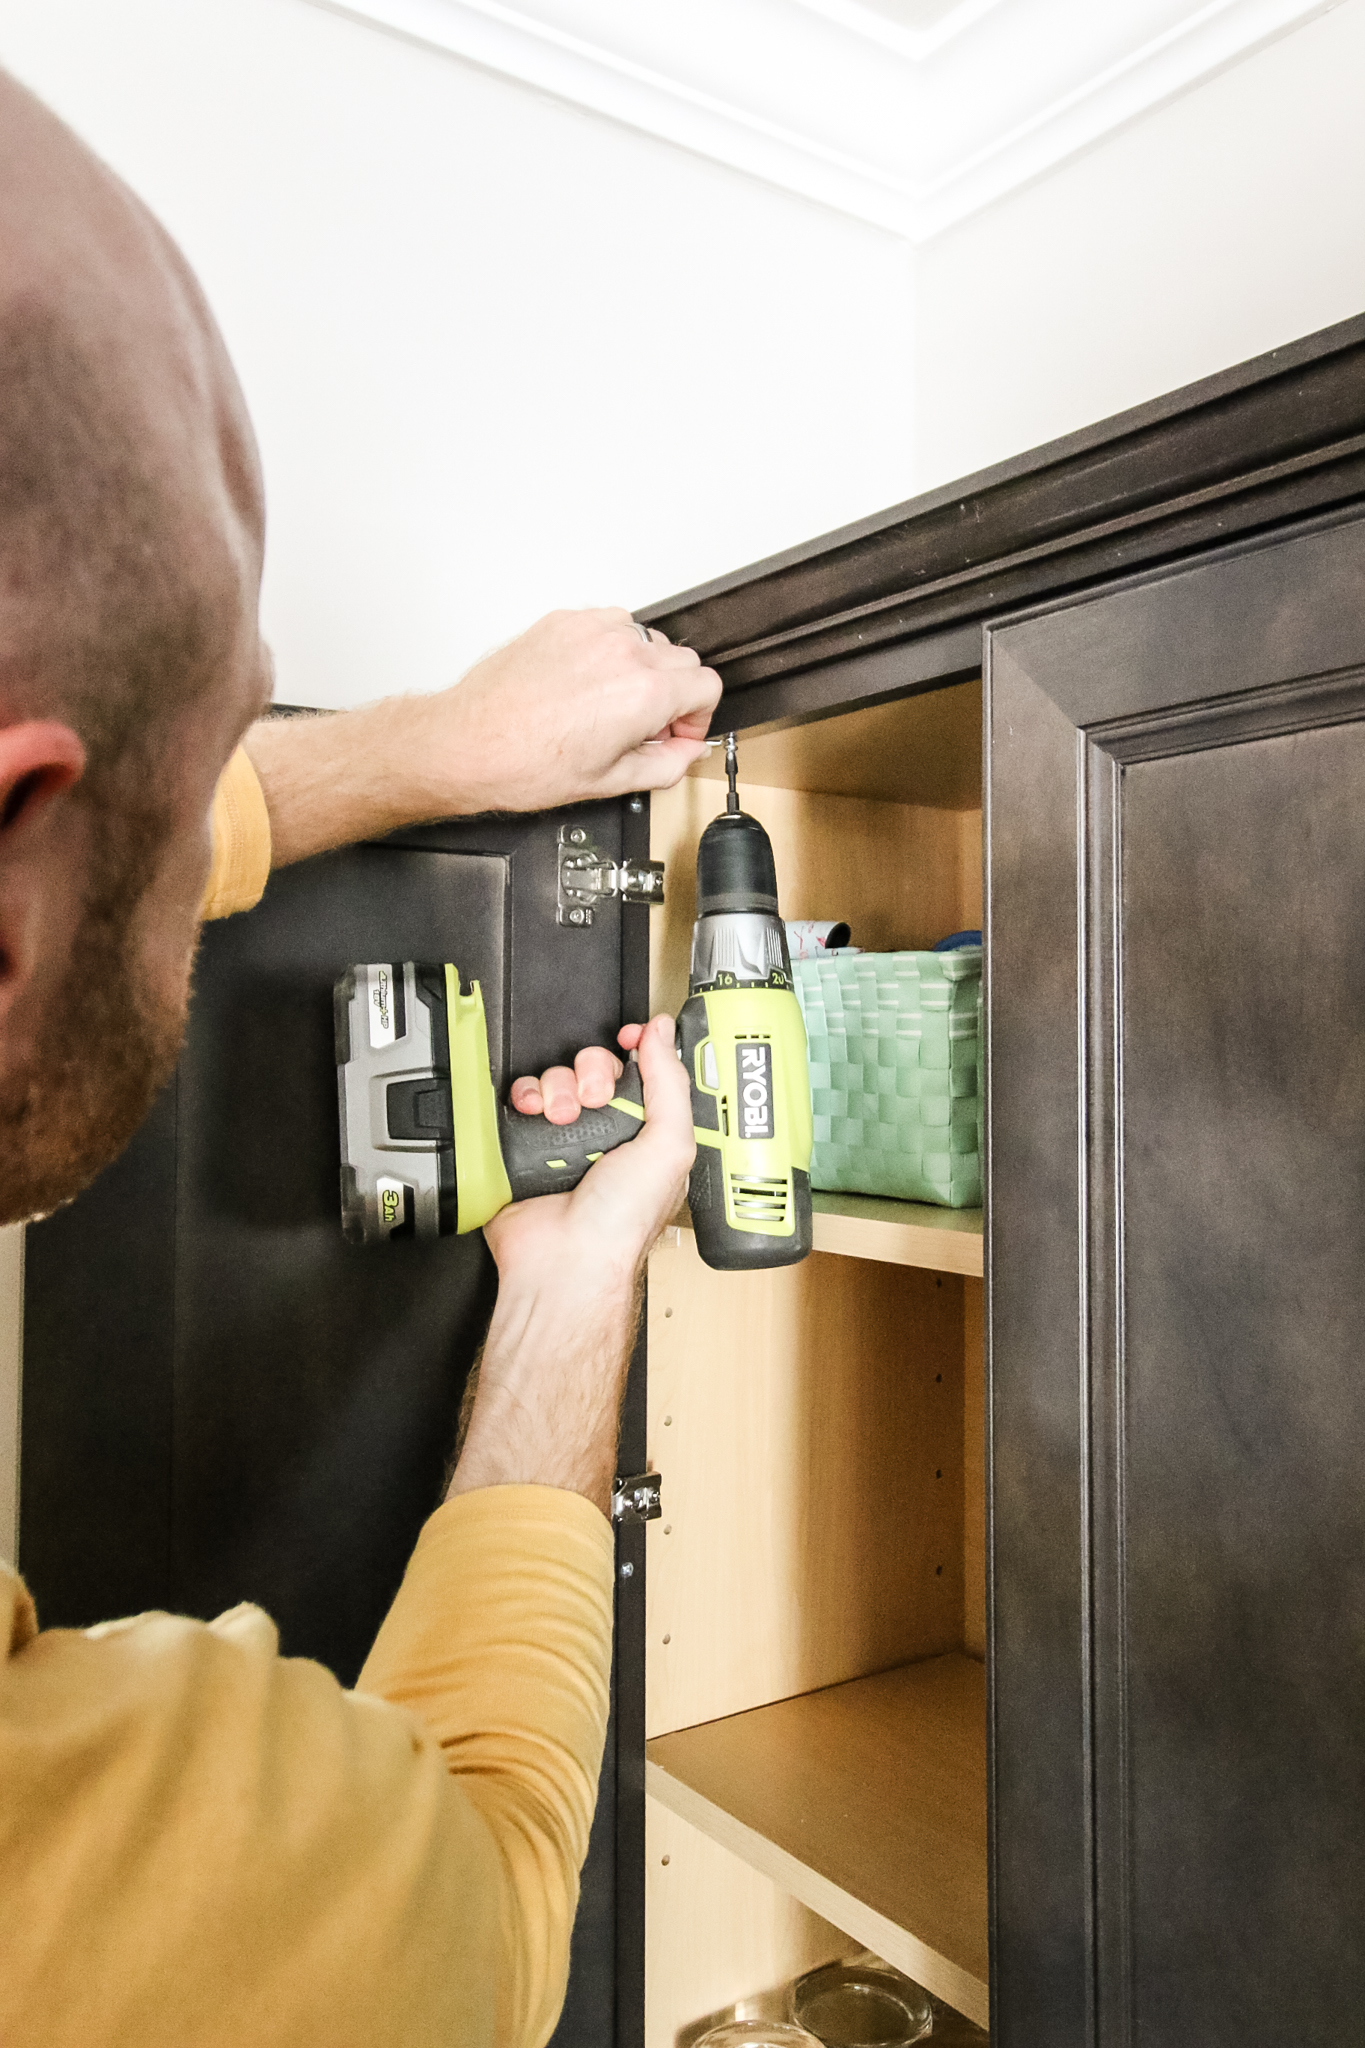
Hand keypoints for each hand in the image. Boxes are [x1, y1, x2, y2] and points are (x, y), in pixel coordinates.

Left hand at [243, 609, 722, 867]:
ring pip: (646, 639)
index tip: (677, 732)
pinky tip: (584, 684)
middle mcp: (623, 651)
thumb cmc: (523, 764)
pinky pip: (607, 627)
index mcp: (644, 692)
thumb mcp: (609, 781)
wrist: (466, 743)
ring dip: (642, 669)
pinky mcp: (563, 622)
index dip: (697, 716)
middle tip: (645, 726)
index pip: (707, 685)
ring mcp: (591, 630)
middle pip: (683, 660)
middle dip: (674, 694)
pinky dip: (607, 651)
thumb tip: (686, 752)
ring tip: (611, 704)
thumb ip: (665, 764)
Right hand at [447, 1015, 691, 1514]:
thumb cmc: (620, 1223)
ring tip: (562, 1116)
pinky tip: (535, 1114)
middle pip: (598, 1067)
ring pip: (560, 1078)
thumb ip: (669, 1083)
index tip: (630, 1037)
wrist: (564, 1259)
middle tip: (595, 1095)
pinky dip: (527, 1097)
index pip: (647, 1072)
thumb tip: (663, 1033)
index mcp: (651, 1135)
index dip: (639, 1048)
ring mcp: (568, 1139)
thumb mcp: (669, 1146)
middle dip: (593, 1070)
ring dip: (559, 1086)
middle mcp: (610, 1135)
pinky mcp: (528, 1145)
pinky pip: (525, 1098)